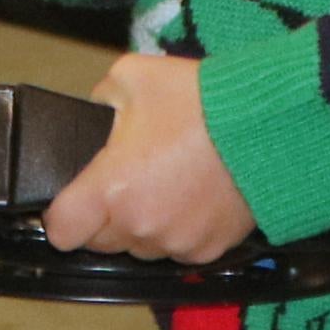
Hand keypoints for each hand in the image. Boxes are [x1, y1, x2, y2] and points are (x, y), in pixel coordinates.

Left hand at [42, 51, 254, 260]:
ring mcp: (177, 243)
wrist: (269, 125)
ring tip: (161, 182)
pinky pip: (175, 249)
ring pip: (138, 246)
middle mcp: (141, 226)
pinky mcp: (210, 251)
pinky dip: (175, 229)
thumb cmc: (201, 101)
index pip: (61, 232)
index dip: (60, 214)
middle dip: (102, 214)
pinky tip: (188, 195)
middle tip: (124, 176)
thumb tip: (91, 119)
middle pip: (99, 241)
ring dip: (139, 224)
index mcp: (112, 190)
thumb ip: (97, 102)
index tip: (71, 197)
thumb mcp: (130, 77)